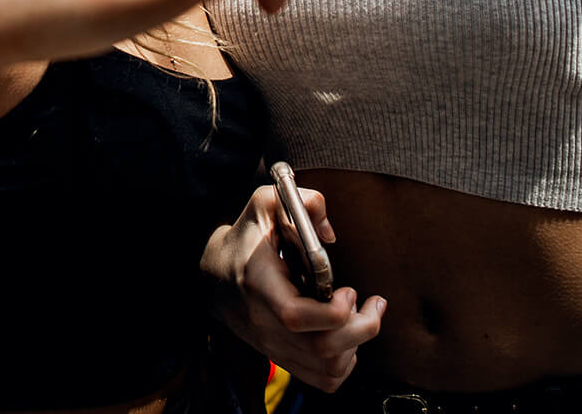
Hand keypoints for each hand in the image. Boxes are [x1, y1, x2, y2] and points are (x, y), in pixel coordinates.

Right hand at [202, 183, 382, 391]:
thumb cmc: (246, 238)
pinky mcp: (281, 358)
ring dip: (356, 345)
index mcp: (259, 284)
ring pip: (328, 370)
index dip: (334, 310)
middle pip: (322, 349)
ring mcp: (272, 345)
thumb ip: (305, 201)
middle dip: (362, 329)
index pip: (296, 317)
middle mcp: (264, 323)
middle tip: (369, 304)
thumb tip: (330, 233)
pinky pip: (324, 379)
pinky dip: (345, 362)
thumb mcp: (267, 204)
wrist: (212, 274)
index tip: (349, 289)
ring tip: (360, 317)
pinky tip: (345, 335)